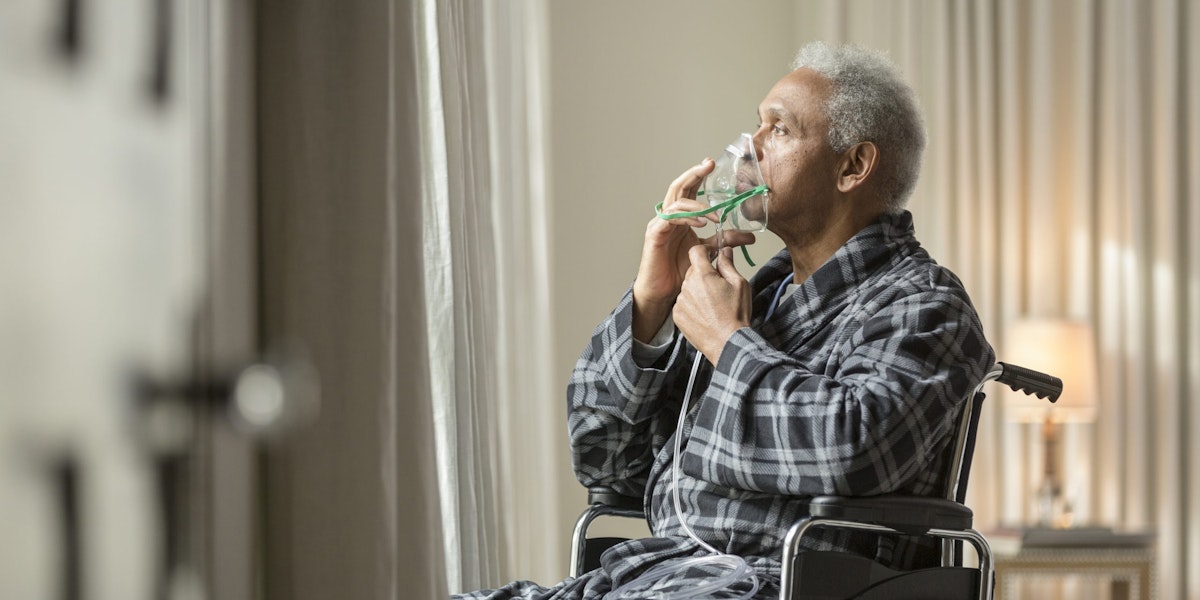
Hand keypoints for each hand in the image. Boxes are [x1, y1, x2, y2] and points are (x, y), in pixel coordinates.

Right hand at [632, 160, 753, 341]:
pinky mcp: (655, 234)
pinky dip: (687, 218)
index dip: (699, 175)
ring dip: (698, 205)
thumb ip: (726, 240)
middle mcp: (669, 216)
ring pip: (676, 201)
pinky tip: (701, 223)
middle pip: (679, 187)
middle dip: (694, 174)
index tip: (713, 164)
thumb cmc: (680, 271)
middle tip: (709, 165)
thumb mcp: (708, 251)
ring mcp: (660, 223)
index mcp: (681, 217)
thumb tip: (750, 235)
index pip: (690, 190)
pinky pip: (670, 218)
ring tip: (716, 215)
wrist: (664, 292)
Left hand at [673, 246, 752, 363]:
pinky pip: (683, 303)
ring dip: (697, 291)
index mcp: (703, 275)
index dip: (704, 251)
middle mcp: (688, 286)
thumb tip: (725, 251)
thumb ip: (728, 264)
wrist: (727, 342)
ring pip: (688, 287)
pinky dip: (691, 305)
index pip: (696, 251)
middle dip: (704, 274)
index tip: (710, 255)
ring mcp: (680, 301)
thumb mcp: (739, 284)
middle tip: (718, 287)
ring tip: (712, 305)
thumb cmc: (736, 315)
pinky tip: (704, 314)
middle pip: (693, 271)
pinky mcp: (677, 315)